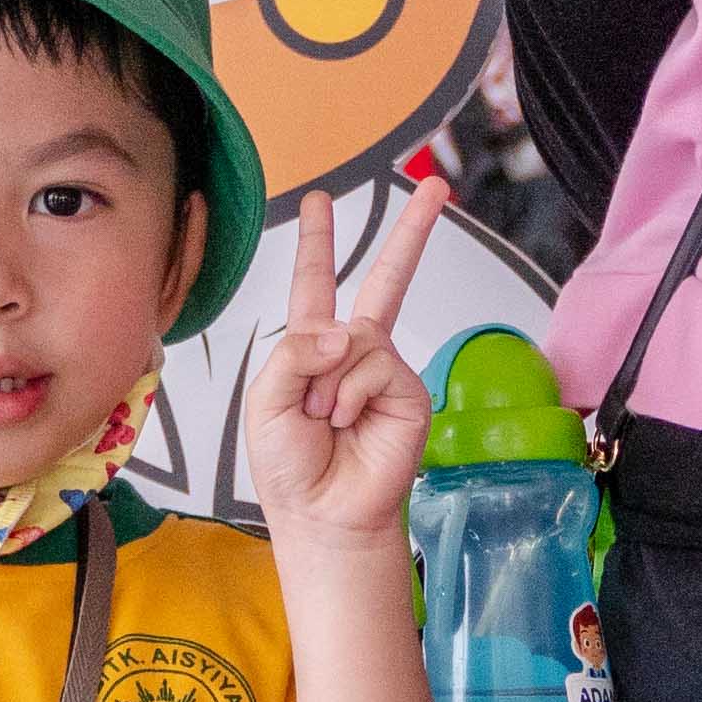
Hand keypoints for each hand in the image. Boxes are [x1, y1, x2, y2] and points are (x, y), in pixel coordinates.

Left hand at [243, 191, 442, 551]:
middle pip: (385, 280)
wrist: (323, 514)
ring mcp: (384, 369)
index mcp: (310, 348)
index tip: (320, 201)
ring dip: (327, 381)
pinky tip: (346, 422)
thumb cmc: (289, 466)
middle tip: (435, 187)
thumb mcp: (266, 401)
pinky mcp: (409, 391)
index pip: (314, 283)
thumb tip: (347, 330)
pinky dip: (351, 394)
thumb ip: (294, 352)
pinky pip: (377, 365)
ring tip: (323, 418)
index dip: (317, 242)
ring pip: (359, 335)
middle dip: (411, 233)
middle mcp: (352, 352)